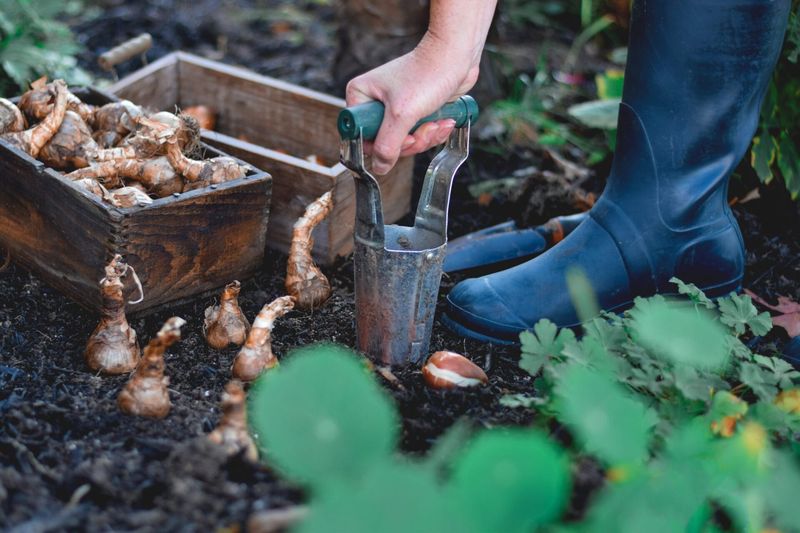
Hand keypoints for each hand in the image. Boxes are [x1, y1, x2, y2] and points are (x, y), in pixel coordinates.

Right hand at [346, 32, 479, 174]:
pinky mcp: (413, 111)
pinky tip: (443, 121)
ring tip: (437, 123)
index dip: (381, 145)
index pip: (360, 136)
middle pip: (385, 143)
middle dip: (411, 141)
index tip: (401, 138)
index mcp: (360, 96)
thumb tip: (380, 166)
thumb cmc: (427, 73)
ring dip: (425, 137)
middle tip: (423, 130)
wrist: (455, 56)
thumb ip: (388, 144)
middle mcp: (374, 101)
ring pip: (405, 141)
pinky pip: (418, 134)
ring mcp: (395, 107)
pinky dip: (433, 132)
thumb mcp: (402, 114)